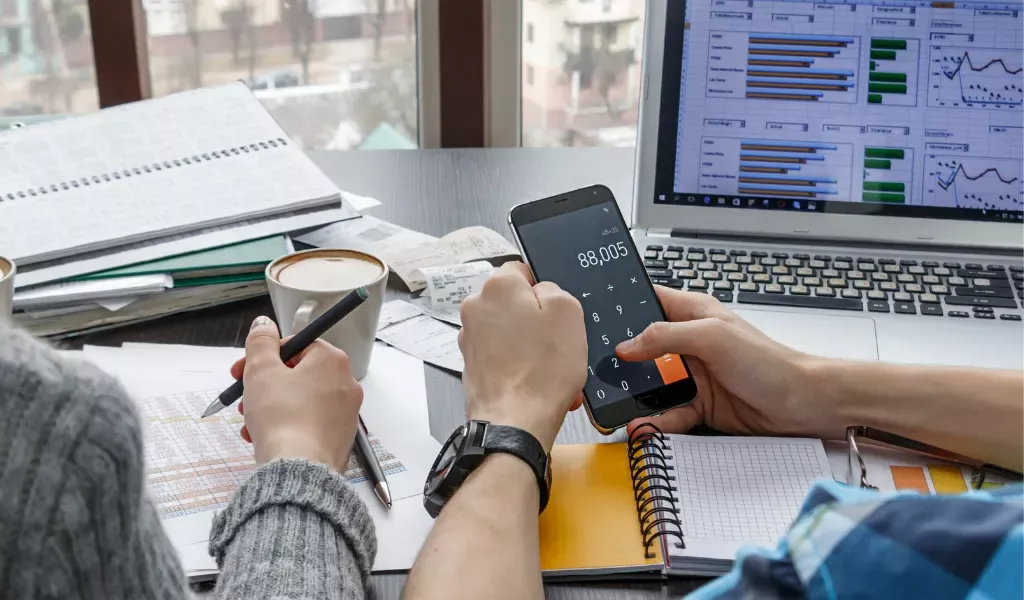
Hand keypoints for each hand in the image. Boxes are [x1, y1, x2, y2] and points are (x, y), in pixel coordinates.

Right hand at [230, 315, 362, 470]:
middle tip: (245, 395)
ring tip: (250, 422)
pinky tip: (264, 438)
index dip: (265, 356)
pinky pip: (308, 423)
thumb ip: (261, 342)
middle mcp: (346, 383)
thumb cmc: (284, 419)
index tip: (244, 368)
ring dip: (271, 406)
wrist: (299, 470)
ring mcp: (345, 412)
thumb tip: (264, 325)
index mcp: (332, 360)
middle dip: (265, 385)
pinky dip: (286, 426)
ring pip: (300, 400)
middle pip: (298, 374)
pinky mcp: (340, 437)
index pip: (297, 345)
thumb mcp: (261, 371)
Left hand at [458, 263, 586, 450]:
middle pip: (515, 303)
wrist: (516, 422)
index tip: (555, 309)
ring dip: (531, 345)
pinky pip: (503, 355)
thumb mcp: (569, 313)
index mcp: (498, 286)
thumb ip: (555, 289)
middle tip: (558, 341)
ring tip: (551, 367)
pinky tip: (538, 381)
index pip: (523, 270)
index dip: (543, 289)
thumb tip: (543, 291)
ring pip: (510, 331)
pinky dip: (520, 364)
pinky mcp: (472, 364)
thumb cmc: (542, 372)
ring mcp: (470, 337)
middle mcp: (476, 307)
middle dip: (537, 319)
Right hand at [616, 288, 837, 438]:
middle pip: (643, 348)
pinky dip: (656, 421)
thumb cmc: (770, 362)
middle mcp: (690, 343)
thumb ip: (666, 336)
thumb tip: (627, 345)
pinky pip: (669, 413)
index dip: (623, 306)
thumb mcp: (712, 338)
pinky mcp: (700, 406)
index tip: (596, 318)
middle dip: (621, 361)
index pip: (649, 301)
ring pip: (652, 384)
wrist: (804, 405)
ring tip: (617, 404)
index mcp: (693, 314)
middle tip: (599, 370)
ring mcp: (694, 375)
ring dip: (636, 396)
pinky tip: (645, 426)